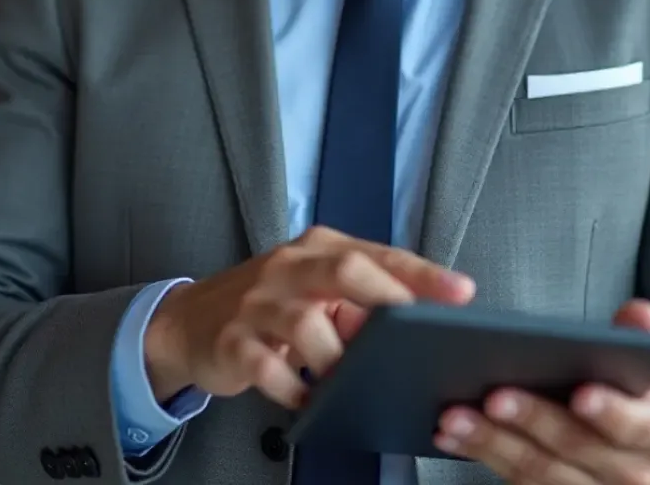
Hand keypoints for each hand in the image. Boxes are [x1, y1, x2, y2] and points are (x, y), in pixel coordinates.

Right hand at [144, 225, 474, 408]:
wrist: (187, 321)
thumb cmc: (267, 303)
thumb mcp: (312, 288)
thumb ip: (357, 300)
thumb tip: (412, 323)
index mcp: (317, 249)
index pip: (377, 254)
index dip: (422, 273)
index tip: (462, 292)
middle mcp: (289, 267)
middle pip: (344, 270)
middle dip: (388, 297)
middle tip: (417, 330)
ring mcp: (258, 302)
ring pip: (307, 323)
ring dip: (336, 359)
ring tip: (347, 380)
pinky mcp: (232, 341)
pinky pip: (268, 368)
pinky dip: (293, 389)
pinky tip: (306, 401)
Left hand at [434, 300, 649, 484]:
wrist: (646, 455)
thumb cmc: (641, 397)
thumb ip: (645, 334)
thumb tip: (636, 314)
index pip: (633, 426)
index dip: (610, 412)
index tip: (580, 394)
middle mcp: (625, 470)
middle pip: (574, 448)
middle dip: (531, 421)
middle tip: (494, 395)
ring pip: (537, 470)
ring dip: (491, 442)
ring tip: (454, 415)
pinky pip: (514, 478)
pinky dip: (479, 454)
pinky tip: (449, 435)